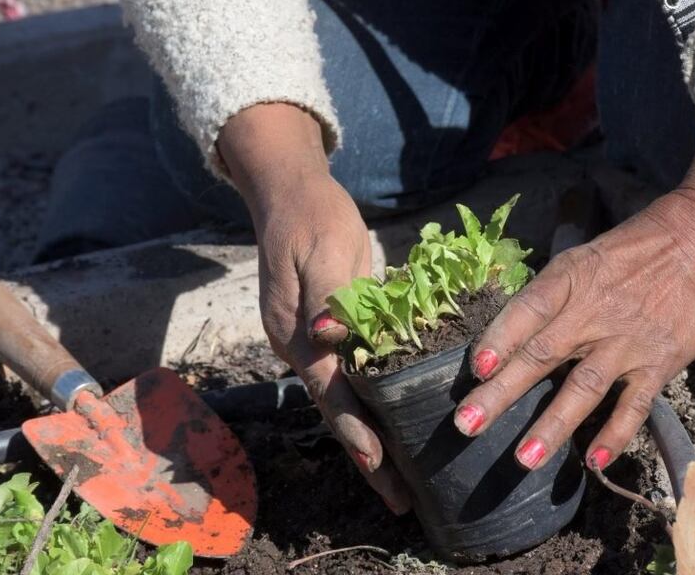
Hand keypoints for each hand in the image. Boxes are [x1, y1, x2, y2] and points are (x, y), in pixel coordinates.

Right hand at [218, 104, 409, 512]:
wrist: (292, 194)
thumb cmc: (313, 217)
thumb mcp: (323, 249)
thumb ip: (329, 296)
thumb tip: (326, 339)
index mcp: (296, 332)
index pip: (331, 393)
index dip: (356, 431)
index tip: (378, 465)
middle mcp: (301, 346)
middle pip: (338, 409)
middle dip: (367, 455)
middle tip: (400, 499)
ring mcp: (312, 342)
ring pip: (345, 400)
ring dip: (372, 437)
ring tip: (402, 478)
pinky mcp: (328, 332)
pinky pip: (353, 378)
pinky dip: (373, 405)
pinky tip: (395, 422)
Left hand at [452, 112, 694, 470]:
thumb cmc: (646, 242)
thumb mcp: (591, 255)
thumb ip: (559, 293)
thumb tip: (523, 328)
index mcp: (571, 278)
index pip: (525, 311)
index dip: (498, 339)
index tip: (475, 368)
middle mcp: (592, 311)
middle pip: (540, 355)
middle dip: (500, 394)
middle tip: (467, 424)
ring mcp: (627, 340)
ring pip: (582, 387)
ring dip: (552, 425)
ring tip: (524, 458)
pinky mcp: (661, 360)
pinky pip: (635, 403)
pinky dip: (616, 433)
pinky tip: (595, 460)